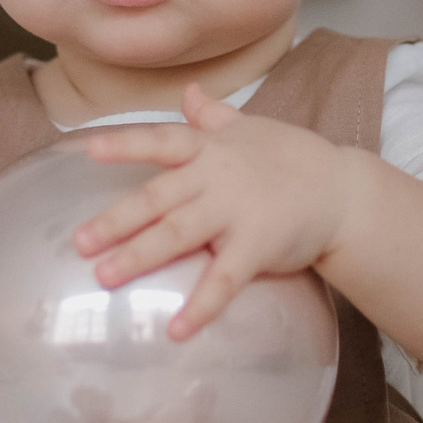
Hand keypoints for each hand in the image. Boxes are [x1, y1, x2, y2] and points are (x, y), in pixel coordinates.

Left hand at [74, 84, 354, 339]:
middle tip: (79, 243)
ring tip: (104, 277)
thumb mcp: (251, 128)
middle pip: (157, 198)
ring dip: (140, 256)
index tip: (89, 150)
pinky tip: (175, 330)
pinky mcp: (259, 246)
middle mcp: (217, 177)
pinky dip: (201, 306)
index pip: (161, 141)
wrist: (344, 191)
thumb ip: (213, 116)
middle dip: (116, 220)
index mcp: (210, 148)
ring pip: (179, 235)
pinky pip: (224, 280)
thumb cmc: (293, 158)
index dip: (125, 144)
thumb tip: (188, 92)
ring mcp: (237, 212)